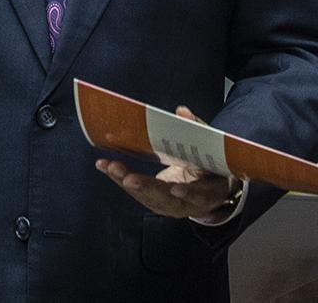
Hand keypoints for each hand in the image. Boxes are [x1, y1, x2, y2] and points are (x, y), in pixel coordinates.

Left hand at [93, 105, 234, 218]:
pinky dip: (121, 180)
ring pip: (148, 198)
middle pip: (167, 200)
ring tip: (111, 167)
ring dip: (127, 183)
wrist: (211, 187)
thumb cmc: (211, 164)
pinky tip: (106, 166)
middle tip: (128, 178)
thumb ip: (198, 129)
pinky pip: (138, 193)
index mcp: (209, 191)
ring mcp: (171, 207)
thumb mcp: (212, 148)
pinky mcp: (156, 202)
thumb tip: (182, 111)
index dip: (188, 192)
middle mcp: (188, 204)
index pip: (199, 194)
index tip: (175, 189)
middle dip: (146, 188)